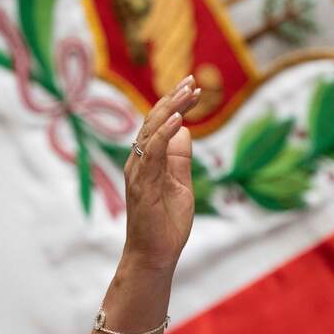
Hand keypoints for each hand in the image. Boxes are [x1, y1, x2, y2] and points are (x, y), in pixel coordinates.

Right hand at [122, 75, 201, 271]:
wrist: (155, 254)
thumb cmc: (166, 223)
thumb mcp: (181, 184)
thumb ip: (180, 159)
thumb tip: (186, 131)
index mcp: (148, 160)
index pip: (161, 124)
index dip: (176, 104)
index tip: (194, 87)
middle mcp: (139, 161)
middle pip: (155, 121)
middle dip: (174, 98)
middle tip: (193, 80)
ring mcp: (139, 172)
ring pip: (152, 131)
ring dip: (171, 109)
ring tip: (188, 92)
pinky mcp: (143, 185)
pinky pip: (152, 153)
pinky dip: (164, 134)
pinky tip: (179, 120)